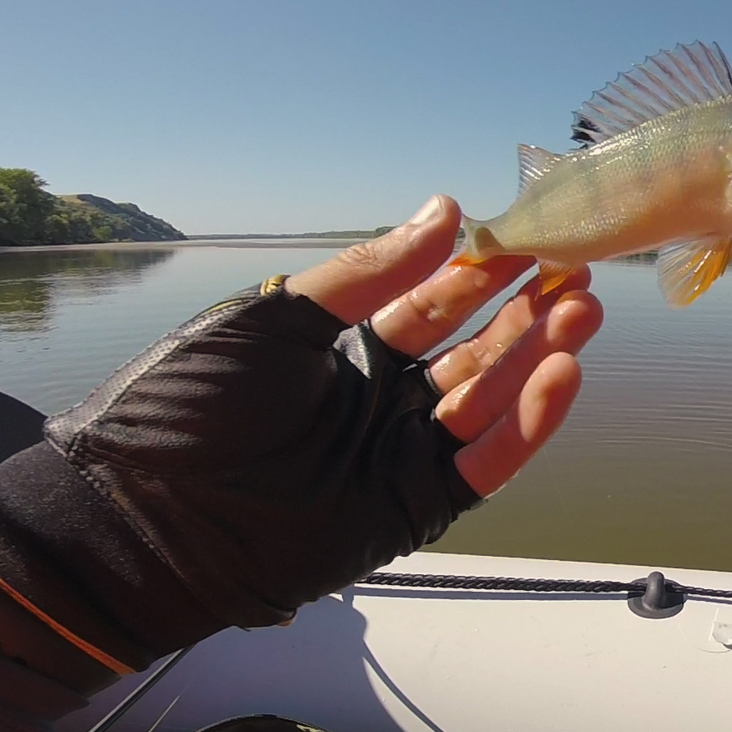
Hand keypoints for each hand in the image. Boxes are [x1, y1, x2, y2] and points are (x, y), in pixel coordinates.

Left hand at [0, 195, 603, 672]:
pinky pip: (486, 462)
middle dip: (527, 311)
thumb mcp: (275, 317)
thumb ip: (366, 273)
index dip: (482, 272)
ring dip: (540, 358)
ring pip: (492, 400)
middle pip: (475, 349)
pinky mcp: (417, 504)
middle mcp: (383, 398)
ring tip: (583, 312)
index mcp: (345, 350)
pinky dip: (528, 423)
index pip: (433, 303)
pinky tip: (562, 376)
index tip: (531, 237)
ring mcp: (403, 452)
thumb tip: (444, 212)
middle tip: (578, 272)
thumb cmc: (191, 405)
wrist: (147, 519)